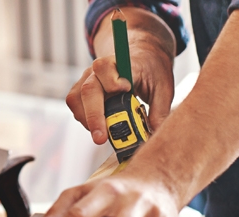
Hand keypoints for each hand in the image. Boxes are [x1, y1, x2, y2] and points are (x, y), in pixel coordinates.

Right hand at [66, 10, 175, 143]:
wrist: (143, 56)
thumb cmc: (152, 71)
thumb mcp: (164, 88)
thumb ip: (159, 111)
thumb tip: (155, 136)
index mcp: (123, 63)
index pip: (106, 67)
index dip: (111, 82)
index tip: (124, 91)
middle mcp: (100, 69)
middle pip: (88, 89)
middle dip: (93, 116)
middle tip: (101, 138)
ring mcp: (88, 77)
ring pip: (76, 99)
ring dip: (87, 119)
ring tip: (103, 132)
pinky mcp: (81, 88)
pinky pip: (74, 104)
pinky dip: (83, 118)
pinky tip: (97, 124)